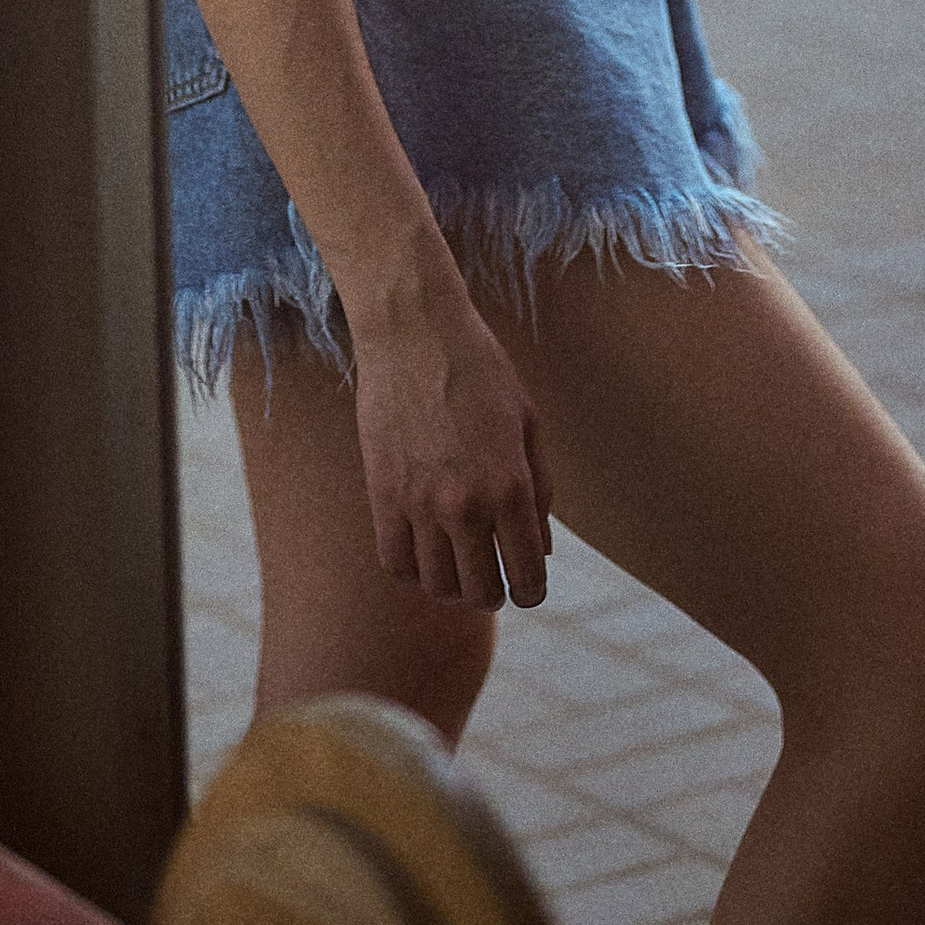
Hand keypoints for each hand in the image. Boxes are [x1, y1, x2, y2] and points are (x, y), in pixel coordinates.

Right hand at [348, 266, 555, 609]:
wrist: (414, 330)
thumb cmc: (480, 368)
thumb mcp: (528, 420)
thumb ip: (540, 489)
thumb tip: (542, 548)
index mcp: (511, 487)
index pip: (528, 576)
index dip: (532, 590)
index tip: (528, 586)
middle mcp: (466, 506)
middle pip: (482, 593)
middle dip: (496, 593)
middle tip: (496, 580)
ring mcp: (419, 505)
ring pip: (438, 587)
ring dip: (454, 588)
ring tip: (460, 568)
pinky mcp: (382, 496)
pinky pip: (395, 563)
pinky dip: (413, 571)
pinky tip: (424, 554)